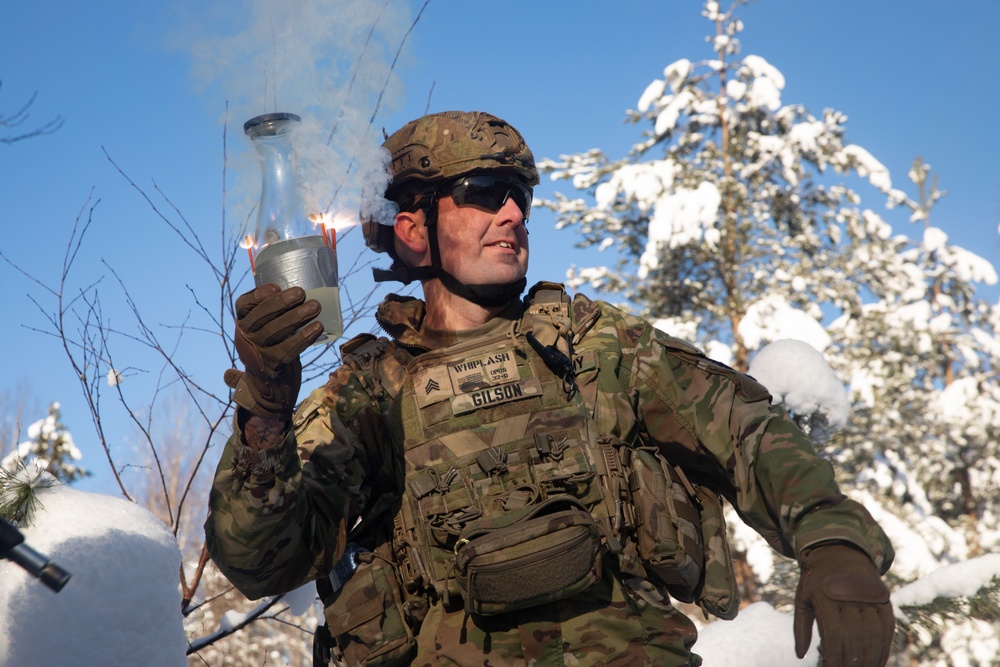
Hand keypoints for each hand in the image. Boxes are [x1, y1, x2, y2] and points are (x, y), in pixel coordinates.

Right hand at [223, 284, 322, 420]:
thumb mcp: (266, 332)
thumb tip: (299, 291)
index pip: (242, 305)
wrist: (269, 391)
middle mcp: (245, 337)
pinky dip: (304, 337)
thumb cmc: (272, 351)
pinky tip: (318, 327)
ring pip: (276, 331)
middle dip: (282, 302)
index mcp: (242, 324)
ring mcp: (257, 353)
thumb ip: (274, 315)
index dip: (258, 294)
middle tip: (302, 293)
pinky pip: (289, 349)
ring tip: (316, 306)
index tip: (276, 287)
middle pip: (261, 315)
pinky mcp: (272, 366)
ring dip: (297, 316)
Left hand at [794, 543, 893, 665]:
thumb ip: (801, 628)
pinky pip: (887, 627)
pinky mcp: (883, 598)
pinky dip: (884, 647)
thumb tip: (800, 655)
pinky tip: (879, 661)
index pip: (833, 634)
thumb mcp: (802, 598)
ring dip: (870, 658)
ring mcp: (869, 597)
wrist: (838, 551)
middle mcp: (850, 597)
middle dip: (851, 660)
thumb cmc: (816, 581)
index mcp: (826, 597)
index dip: (834, 656)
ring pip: (873, 634)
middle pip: (855, 637)